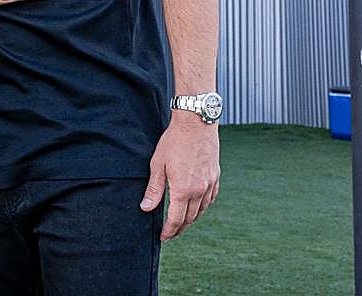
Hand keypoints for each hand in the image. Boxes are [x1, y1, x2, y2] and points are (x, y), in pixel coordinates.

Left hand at [140, 114, 220, 239]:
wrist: (196, 124)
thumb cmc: (174, 142)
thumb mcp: (158, 164)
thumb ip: (154, 189)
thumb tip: (146, 208)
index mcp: (183, 189)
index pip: (176, 219)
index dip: (170, 231)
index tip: (164, 237)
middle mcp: (199, 190)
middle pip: (190, 218)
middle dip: (179, 228)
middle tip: (171, 233)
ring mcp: (210, 184)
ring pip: (201, 210)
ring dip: (191, 218)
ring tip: (181, 222)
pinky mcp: (215, 176)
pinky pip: (210, 199)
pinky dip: (203, 206)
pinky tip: (197, 206)